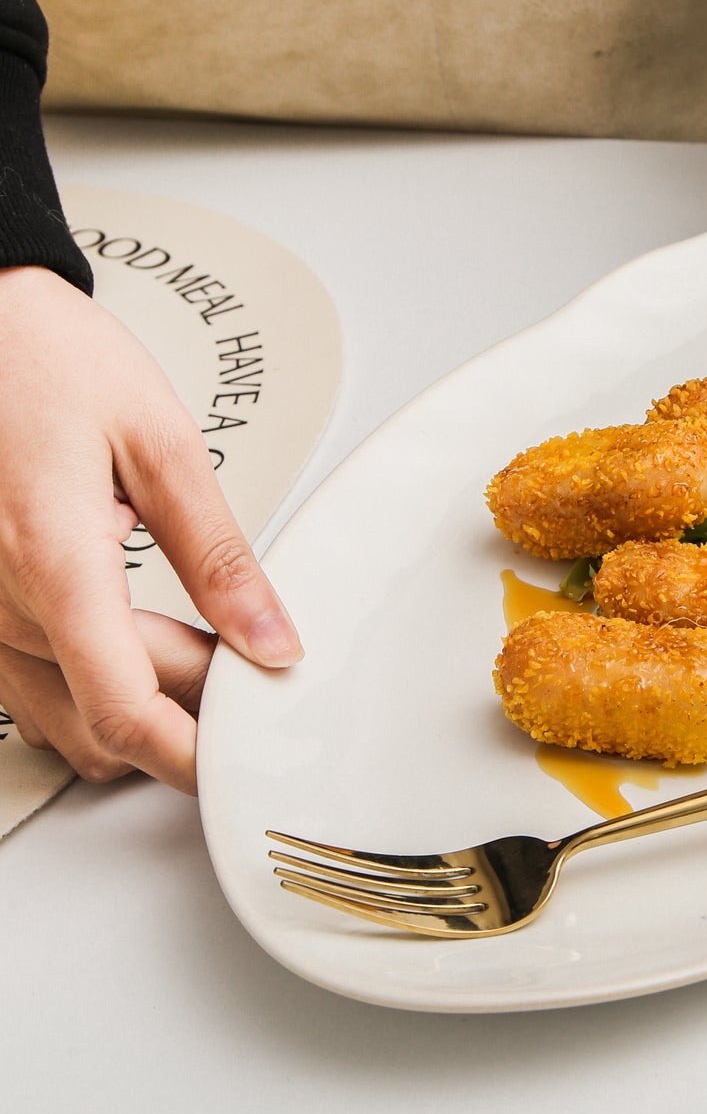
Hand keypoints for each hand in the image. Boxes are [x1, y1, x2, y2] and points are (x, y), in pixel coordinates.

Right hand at [0, 266, 301, 793]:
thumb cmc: (48, 360)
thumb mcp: (160, 441)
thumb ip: (220, 555)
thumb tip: (271, 638)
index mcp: (52, 560)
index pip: (126, 711)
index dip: (195, 754)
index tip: (249, 754)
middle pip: (108, 718)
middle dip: (190, 709)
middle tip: (254, 660)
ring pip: (65, 720)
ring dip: (138, 705)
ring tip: (198, 642)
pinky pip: (29, 693)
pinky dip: (90, 688)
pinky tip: (134, 638)